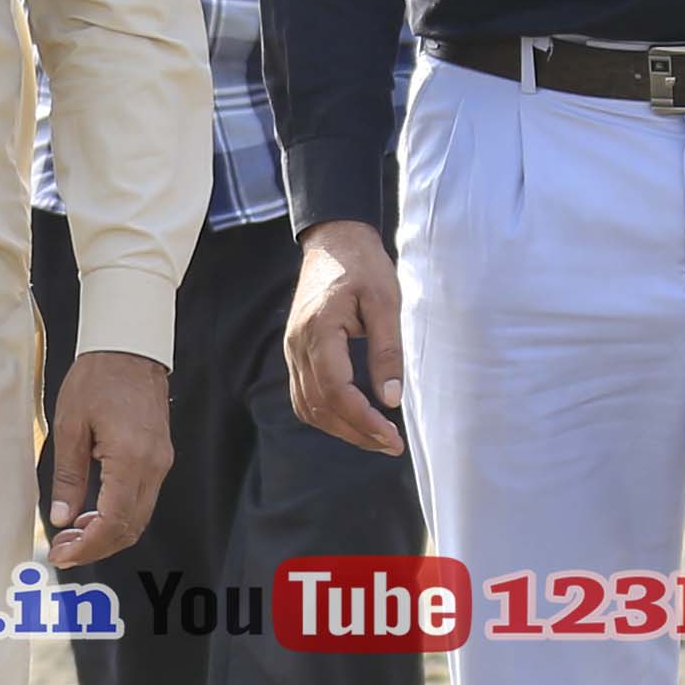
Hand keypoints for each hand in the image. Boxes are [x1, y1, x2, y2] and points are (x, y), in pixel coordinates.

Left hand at [40, 352, 174, 567]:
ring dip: (107, 533)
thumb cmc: (98, 378)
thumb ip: (67, 476)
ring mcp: (161, 463)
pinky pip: (142, 499)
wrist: (129, 349)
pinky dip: (119, 515)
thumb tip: (61, 516)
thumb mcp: (70, 426)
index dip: (88, 545)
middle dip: (96, 546)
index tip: (64, 554)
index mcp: (130, 458)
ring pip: (138, 517)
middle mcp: (153, 466)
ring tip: (73, 533)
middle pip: (130, 527)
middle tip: (64, 549)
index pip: (113, 521)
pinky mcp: (160, 458)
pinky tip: (92, 512)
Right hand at [282, 219, 408, 455]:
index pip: (336, 391)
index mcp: (319, 330)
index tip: (392, 437)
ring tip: (375, 437)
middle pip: (320, 406)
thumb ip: (387, 351)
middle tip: (390, 444)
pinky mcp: (296, 352)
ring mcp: (292, 349)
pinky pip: (303, 395)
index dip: (364, 420)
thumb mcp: (385, 302)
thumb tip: (390, 399)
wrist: (334, 240)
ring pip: (308, 406)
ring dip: (340, 428)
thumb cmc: (363, 266)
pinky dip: (326, 414)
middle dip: (356, 432)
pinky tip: (352, 418)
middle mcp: (298, 344)